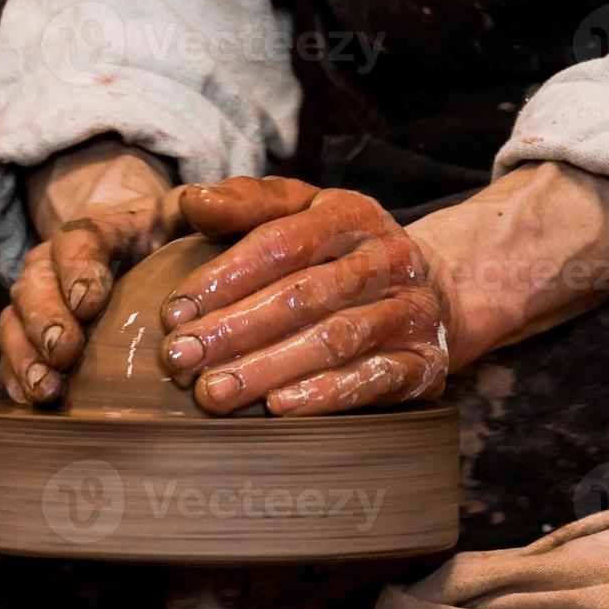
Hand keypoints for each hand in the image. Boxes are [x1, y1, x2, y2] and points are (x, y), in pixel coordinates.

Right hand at [0, 187, 182, 404]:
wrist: (135, 254)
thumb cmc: (167, 239)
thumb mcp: (186, 216)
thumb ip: (206, 204)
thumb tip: (201, 204)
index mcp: (95, 230)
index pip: (78, 240)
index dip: (79, 269)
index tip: (89, 302)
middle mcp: (53, 263)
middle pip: (36, 284)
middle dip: (45, 319)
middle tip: (63, 351)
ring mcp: (38, 301)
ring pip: (14, 322)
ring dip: (26, 356)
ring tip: (46, 387)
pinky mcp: (30, 336)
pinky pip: (11, 356)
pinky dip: (17, 378)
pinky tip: (31, 402)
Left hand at [159, 178, 451, 415]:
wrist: (434, 289)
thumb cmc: (341, 251)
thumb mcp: (301, 209)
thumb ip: (245, 202)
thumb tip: (193, 202)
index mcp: (352, 214)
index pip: (281, 242)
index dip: (224, 278)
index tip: (174, 312)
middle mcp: (387, 259)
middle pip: (304, 295)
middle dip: (235, 330)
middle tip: (181, 360)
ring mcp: (410, 312)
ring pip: (334, 341)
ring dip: (268, 368)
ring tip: (214, 392)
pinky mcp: (425, 361)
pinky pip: (374, 380)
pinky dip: (325, 395)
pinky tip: (277, 407)